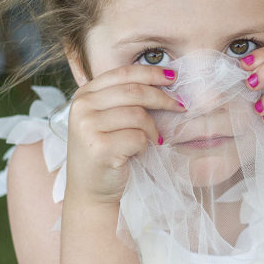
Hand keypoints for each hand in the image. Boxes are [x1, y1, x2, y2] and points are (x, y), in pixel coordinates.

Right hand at [66, 65, 183, 204]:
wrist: (89, 191)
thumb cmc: (105, 153)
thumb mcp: (107, 119)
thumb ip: (123, 98)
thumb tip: (165, 79)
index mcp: (84, 95)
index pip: (123, 73)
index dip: (151, 72)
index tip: (173, 77)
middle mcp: (82, 107)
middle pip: (134, 91)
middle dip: (162, 98)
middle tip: (180, 106)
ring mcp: (88, 127)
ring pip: (138, 115)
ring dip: (152, 129)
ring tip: (152, 139)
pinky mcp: (100, 148)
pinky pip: (138, 137)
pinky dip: (145, 145)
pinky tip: (138, 153)